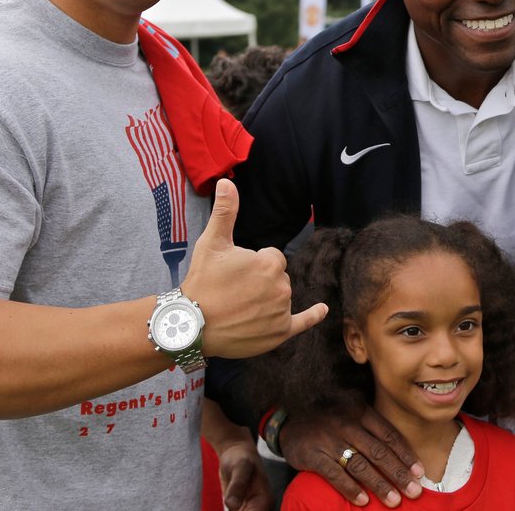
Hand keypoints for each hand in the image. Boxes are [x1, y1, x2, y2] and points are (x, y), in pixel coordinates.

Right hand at [182, 178, 327, 358]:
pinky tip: (323, 309)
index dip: (253, 264)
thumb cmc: (202, 281)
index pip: (272, 258)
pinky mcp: (280, 332)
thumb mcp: (212, 243)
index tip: (234, 274)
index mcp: (270, 263)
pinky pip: (303, 321)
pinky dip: (313, 316)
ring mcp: (282, 311)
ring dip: (266, 300)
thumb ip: (225, 212)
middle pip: (278, 278)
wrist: (191, 325)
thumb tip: (227, 182)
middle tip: (234, 292)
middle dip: (260, 282)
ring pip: (281, 298)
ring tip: (239, 308)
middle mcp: (282, 286)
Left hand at [219, 438, 272, 510]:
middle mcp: (261, 509)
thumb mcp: (239, 467)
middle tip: (229, 502)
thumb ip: (237, 485)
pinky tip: (228, 500)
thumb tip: (232, 506)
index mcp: (264, 502)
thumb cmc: (240, 457)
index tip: (232, 507)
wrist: (236, 453)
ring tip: (229, 497)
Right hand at [280, 405, 423, 507]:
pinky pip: (335, 475)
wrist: (289, 420)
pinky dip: (350, 489)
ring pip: (360, 464)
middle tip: (414, 491)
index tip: (420, 472)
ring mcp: (329, 439)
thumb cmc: (328, 419)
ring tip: (394, 500)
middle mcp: (347, 423)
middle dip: (398, 473)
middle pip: (378, 451)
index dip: (405, 455)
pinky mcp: (313, 455)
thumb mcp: (351, 413)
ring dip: (379, 484)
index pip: (388, 434)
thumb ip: (371, 427)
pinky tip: (363, 501)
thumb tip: (400, 454)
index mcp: (360, 411)